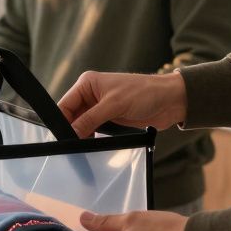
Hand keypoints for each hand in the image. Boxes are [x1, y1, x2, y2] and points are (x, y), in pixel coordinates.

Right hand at [59, 71, 187, 137]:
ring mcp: (100, 107)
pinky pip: (94, 130)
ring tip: (80, 147)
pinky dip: (91, 138)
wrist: (170, 101)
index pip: (65, 104)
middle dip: (71, 130)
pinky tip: (91, 145)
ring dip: (81, 135)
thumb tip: (72, 133)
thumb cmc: (144, 92)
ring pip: (82, 124)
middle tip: (70, 146)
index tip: (59, 138)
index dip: (61, 121)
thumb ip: (90, 119)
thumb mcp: (114, 105)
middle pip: (72, 116)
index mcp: (88, 83)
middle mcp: (91, 94)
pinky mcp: (110, 118)